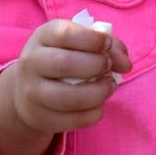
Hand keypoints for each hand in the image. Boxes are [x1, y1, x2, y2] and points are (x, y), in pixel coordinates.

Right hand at [11, 18, 132, 134]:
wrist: (30, 89)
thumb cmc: (66, 56)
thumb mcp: (81, 42)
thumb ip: (109, 46)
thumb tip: (125, 64)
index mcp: (43, 36)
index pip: (65, 34)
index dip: (93, 39)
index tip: (107, 44)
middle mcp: (31, 63)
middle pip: (66, 63)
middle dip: (97, 65)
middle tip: (109, 67)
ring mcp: (31, 93)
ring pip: (68, 97)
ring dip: (98, 92)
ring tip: (109, 86)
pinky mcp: (39, 117)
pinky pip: (72, 120)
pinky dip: (93, 113)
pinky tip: (98, 104)